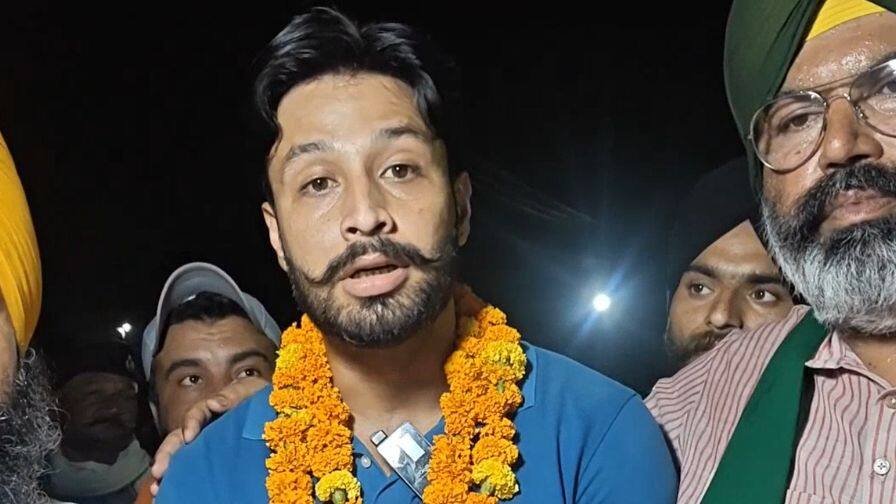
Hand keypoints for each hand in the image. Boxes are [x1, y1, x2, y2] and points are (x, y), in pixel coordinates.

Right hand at [149, 376, 267, 495]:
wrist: (277, 414)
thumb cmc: (262, 399)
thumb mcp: (250, 389)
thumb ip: (233, 394)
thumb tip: (214, 403)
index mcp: (212, 410)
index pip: (195, 414)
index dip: (190, 423)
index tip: (189, 436)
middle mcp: (203, 429)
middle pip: (179, 440)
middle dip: (167, 455)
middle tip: (158, 471)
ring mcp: (206, 446)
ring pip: (181, 458)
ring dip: (167, 472)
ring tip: (159, 488)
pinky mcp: (212, 461)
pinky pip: (193, 470)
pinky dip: (180, 481)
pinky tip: (170, 493)